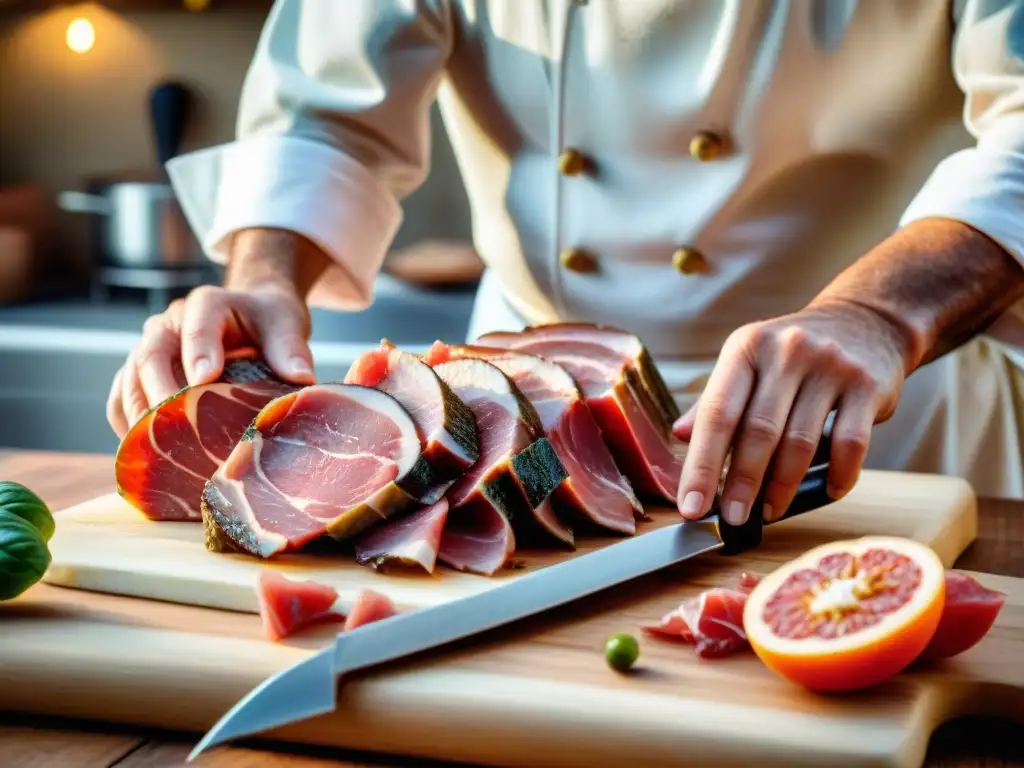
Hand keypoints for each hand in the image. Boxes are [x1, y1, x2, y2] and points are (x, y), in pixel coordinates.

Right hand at [106, 283, 316, 437]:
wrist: (250, 315)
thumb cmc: (267, 320)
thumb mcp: (285, 324)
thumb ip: (290, 348)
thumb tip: (302, 378)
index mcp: (207, 304)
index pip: (197, 324)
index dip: (198, 350)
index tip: (206, 379)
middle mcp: (169, 324)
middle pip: (151, 355)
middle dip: (160, 393)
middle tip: (176, 427)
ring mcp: (149, 348)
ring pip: (130, 380)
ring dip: (139, 416)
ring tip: (159, 451)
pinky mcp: (139, 374)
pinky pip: (121, 400)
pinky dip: (128, 426)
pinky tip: (146, 454)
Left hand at [673, 300, 910, 524]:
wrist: (864, 322)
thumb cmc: (792, 354)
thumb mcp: (748, 362)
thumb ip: (715, 400)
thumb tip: (681, 435)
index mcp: (746, 348)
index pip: (717, 413)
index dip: (701, 464)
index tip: (691, 505)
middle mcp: (786, 352)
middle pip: (757, 431)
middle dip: (741, 483)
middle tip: (731, 519)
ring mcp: (829, 367)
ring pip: (801, 442)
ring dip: (783, 486)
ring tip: (769, 511)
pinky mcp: (867, 386)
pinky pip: (850, 443)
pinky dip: (837, 475)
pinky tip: (826, 493)